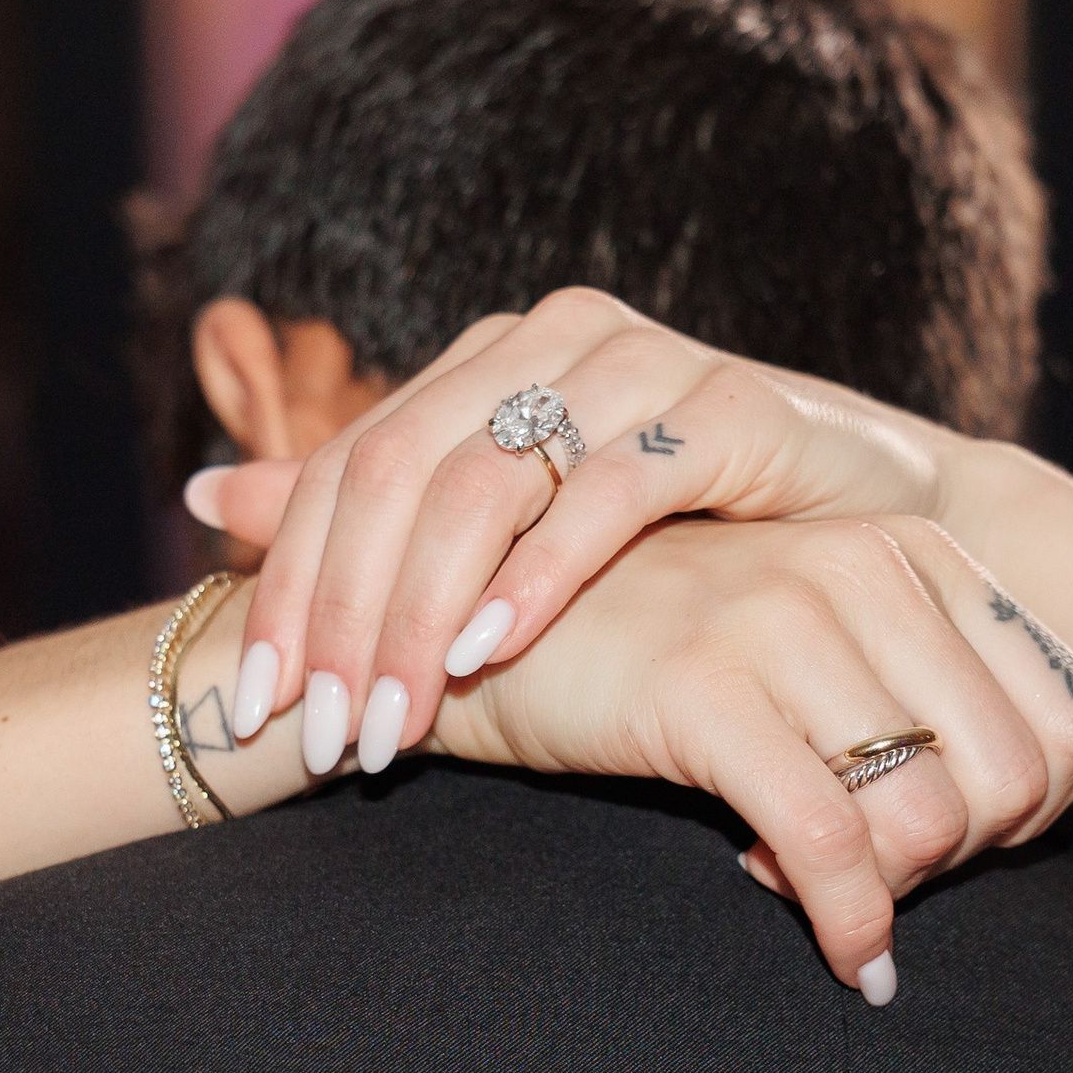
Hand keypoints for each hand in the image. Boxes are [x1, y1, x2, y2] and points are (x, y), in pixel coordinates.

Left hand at [188, 288, 972, 770]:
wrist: (864, 511)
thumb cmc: (682, 532)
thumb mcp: (510, 528)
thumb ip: (374, 513)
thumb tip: (207, 496)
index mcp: (485, 357)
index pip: (350, 467)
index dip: (290, 585)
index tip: (260, 708)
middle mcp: (548, 339)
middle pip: (399, 471)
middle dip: (344, 613)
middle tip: (325, 733)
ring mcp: (639, 359)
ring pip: (487, 477)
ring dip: (426, 609)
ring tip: (393, 715)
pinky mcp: (725, 401)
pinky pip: (613, 485)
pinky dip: (542, 571)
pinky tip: (495, 648)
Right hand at [421, 515, 1072, 1003]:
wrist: (513, 634)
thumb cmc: (689, 653)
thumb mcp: (858, 658)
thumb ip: (1009, 701)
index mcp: (914, 550)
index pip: (1065, 715)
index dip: (1029, 810)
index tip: (949, 834)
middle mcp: (862, 568)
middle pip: (1009, 776)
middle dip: (965, 859)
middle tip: (891, 873)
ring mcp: (782, 620)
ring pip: (924, 815)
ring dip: (896, 892)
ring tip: (840, 891)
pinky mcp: (703, 688)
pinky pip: (825, 844)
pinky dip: (847, 920)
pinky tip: (837, 947)